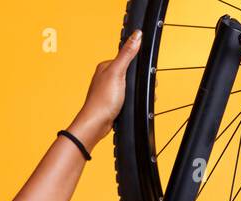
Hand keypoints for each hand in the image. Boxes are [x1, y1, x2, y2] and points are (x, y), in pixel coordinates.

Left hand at [68, 30, 141, 148]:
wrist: (96, 124)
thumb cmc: (102, 100)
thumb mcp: (118, 73)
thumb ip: (127, 54)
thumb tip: (136, 35)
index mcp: (106, 66)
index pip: (128, 59)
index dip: (138, 67)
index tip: (143, 76)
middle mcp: (107, 77)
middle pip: (131, 74)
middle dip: (138, 83)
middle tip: (136, 91)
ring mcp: (110, 90)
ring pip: (130, 88)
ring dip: (136, 94)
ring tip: (132, 100)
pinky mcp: (113, 102)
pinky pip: (127, 99)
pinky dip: (131, 102)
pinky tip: (129, 106)